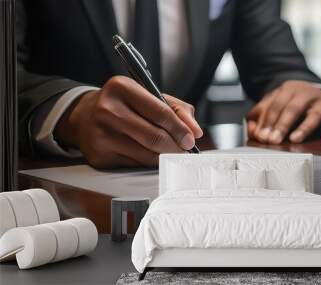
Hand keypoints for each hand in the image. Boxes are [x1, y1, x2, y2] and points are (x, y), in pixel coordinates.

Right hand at [55, 76, 202, 167]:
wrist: (85, 117)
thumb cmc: (124, 105)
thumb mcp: (148, 96)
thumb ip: (176, 109)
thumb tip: (195, 132)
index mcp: (121, 87)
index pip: (160, 112)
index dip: (180, 129)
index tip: (191, 139)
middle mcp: (107, 110)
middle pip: (154, 137)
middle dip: (176, 146)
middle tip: (184, 150)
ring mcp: (100, 135)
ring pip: (147, 155)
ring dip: (164, 156)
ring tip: (169, 151)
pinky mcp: (99, 157)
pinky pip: (135, 165)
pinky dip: (148, 162)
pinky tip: (148, 154)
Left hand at [247, 80, 320, 143]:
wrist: (315, 92)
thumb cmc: (289, 102)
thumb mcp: (273, 104)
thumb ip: (259, 116)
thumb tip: (253, 131)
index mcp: (287, 89)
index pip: (275, 105)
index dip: (268, 121)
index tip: (262, 136)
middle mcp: (305, 93)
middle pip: (292, 109)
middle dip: (281, 126)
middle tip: (273, 140)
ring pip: (314, 115)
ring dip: (304, 128)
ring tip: (295, 139)